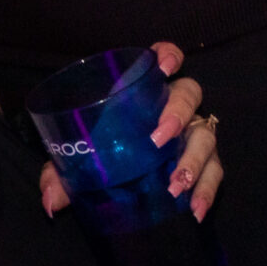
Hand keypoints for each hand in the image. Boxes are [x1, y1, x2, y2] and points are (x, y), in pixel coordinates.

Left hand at [38, 43, 221, 221]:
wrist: (117, 185)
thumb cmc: (100, 156)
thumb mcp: (77, 159)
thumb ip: (61, 174)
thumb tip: (52, 202)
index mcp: (146, 93)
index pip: (166, 59)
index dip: (170, 55)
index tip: (164, 67)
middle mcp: (175, 109)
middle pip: (189, 95)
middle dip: (178, 113)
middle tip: (158, 140)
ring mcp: (191, 135)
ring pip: (205, 136)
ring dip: (194, 160)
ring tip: (177, 186)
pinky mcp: (202, 164)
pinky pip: (214, 172)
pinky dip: (207, 190)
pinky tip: (195, 210)